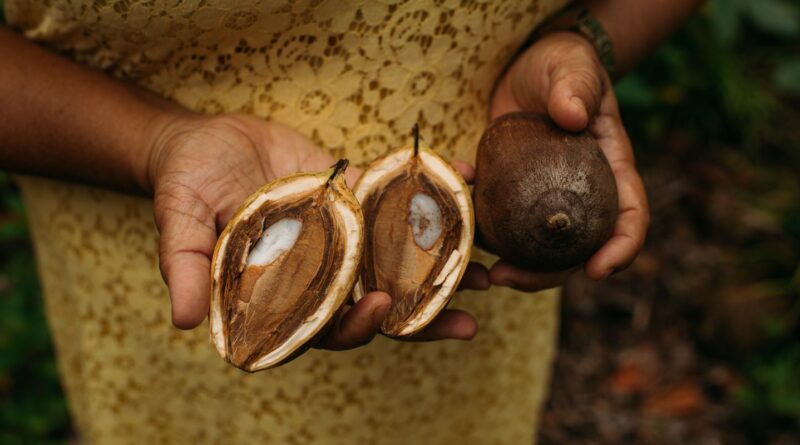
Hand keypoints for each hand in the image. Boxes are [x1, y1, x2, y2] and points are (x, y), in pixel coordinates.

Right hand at [146, 112, 480, 349]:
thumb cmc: (184, 184)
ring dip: (442, 267)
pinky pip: (396, 204)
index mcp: (282, 292)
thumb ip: (186, 268)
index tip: (379, 309)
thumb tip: (184, 321)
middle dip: (420, 314)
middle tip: (467, 317)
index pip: (322, 325)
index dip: (353, 326)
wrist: (205, 138)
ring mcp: (344, 236)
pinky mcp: (356, 198)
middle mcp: (320, 271)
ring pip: (397, 260)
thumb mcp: (180, 222)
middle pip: (374, 303)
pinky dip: (434, 196)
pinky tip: (470, 183)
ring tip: (488, 270)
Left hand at [487, 31, 649, 290]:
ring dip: (510, 266)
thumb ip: (575, 87)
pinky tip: (456, 212)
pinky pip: (499, 221)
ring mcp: (545, 201)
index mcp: (611, 171)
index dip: (620, 248)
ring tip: (481, 272)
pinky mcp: (513, 196)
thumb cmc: (562, 66)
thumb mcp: (573, 68)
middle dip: (545, 275)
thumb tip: (571, 116)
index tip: (598, 270)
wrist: (529, 69)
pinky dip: (478, 226)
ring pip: (535, 249)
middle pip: (575, 249)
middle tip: (506, 277)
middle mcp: (582, 196)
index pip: (628, 216)